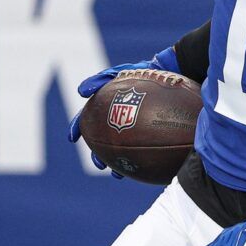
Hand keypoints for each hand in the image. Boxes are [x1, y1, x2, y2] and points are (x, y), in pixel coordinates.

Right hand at [68, 45, 181, 176]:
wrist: (173, 75)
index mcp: (108, 106)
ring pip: (123, 151)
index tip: (72, 138)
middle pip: (104, 141)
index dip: (78, 128)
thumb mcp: (122, 72)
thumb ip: (101, 79)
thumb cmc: (146, 72)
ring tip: (116, 174)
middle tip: (99, 164)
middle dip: (98, 155)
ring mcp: (136, 128)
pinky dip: (141, 163)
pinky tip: (141, 171)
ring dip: (117, 164)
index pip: (89, 119)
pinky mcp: (154, 135)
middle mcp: (120, 119)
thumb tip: (80, 91)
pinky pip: (145, 153)